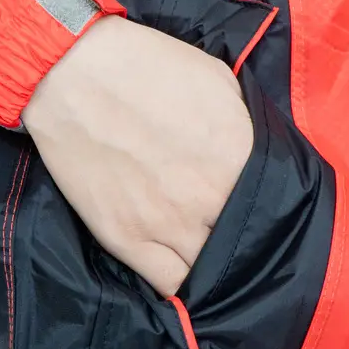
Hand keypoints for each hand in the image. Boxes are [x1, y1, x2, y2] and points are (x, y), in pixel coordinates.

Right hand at [21, 15, 252, 296]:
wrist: (73, 73)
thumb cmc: (144, 65)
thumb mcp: (218, 80)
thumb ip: (245, 124)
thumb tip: (255, 151)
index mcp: (239, 156)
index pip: (275, 207)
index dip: (269, 209)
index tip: (258, 205)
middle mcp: (209, 198)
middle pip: (245, 243)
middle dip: (242, 237)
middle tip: (230, 226)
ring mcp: (167, 224)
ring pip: (210, 271)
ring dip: (212, 263)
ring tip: (203, 248)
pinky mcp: (125, 237)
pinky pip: (169, 284)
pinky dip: (180, 282)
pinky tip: (179, 265)